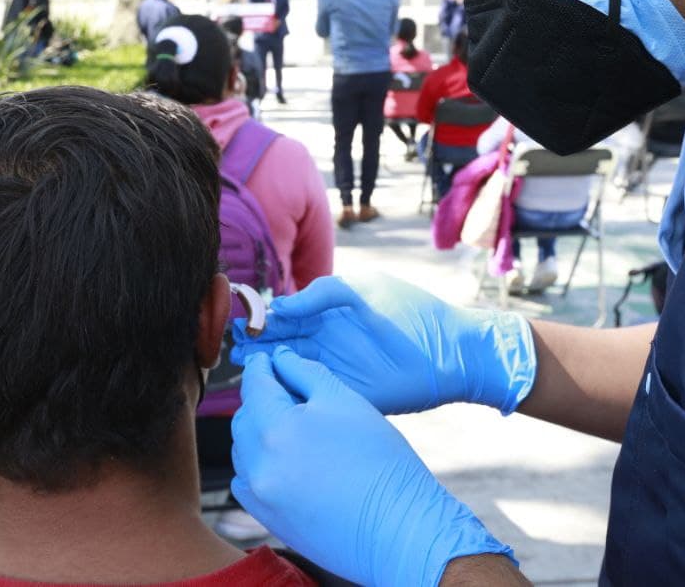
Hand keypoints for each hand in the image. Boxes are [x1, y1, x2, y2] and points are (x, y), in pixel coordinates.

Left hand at [231, 348, 515, 586]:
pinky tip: (288, 460)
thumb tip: (281, 358)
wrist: (398, 531)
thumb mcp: (347, 402)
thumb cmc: (381, 462)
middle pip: (244, 417)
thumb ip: (307, 373)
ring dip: (258, 431)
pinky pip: (247, 480)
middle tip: (287, 391)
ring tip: (293, 427)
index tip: (265, 359)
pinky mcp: (266, 519)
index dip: (259, 367)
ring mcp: (259, 496)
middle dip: (261, 399)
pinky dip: (258, 463)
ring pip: (243, 449)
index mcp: (276, 429)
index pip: (254, 386)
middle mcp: (258, 464)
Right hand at [232, 274, 535, 415]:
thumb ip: (323, 293)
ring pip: (289, 368)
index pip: (286, 315)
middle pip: (280, 343)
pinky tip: (269, 387)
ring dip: (265, 366)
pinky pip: (308, 393)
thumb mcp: (364, 290)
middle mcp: (327, 343)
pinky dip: (288, 390)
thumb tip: (281, 306)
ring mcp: (334, 369)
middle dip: (254, 343)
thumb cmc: (411, 313)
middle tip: (231, 346)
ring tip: (241, 364)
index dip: (261, 317)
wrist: (453, 350)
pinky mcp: (344, 394)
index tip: (238, 319)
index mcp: (328, 314)